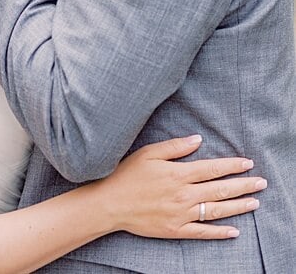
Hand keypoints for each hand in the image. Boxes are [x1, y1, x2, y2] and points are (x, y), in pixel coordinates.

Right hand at [92, 135, 262, 239]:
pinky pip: (204, 232)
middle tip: (261, 183)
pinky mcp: (177, 229)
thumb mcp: (147, 154)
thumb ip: (174, 147)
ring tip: (254, 202)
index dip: (232, 166)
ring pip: (217, 210)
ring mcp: (182, 214)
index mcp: (178, 174)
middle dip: (243, 185)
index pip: (212, 169)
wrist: (110, 204)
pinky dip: (220, 232)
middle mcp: (184, 194)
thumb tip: (197, 140)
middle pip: (220, 190)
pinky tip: (234, 230)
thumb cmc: (126, 175)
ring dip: (238, 206)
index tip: (248, 164)